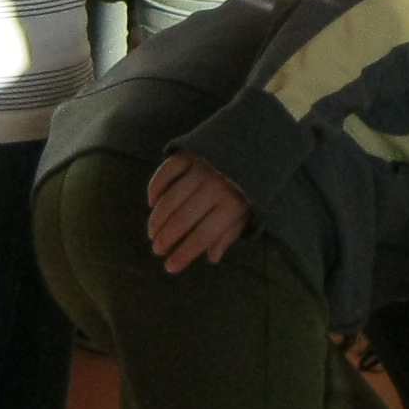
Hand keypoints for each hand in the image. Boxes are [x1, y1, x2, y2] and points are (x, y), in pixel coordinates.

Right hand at [146, 150, 250, 271]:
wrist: (257, 140)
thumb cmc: (250, 184)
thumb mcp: (248, 211)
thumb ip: (230, 233)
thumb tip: (212, 257)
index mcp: (232, 205)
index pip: (203, 236)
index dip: (184, 254)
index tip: (170, 267)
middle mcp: (215, 186)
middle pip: (184, 218)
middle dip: (166, 238)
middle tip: (157, 249)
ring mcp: (201, 167)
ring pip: (171, 198)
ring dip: (158, 218)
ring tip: (153, 233)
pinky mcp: (191, 151)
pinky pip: (167, 171)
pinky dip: (156, 187)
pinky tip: (152, 202)